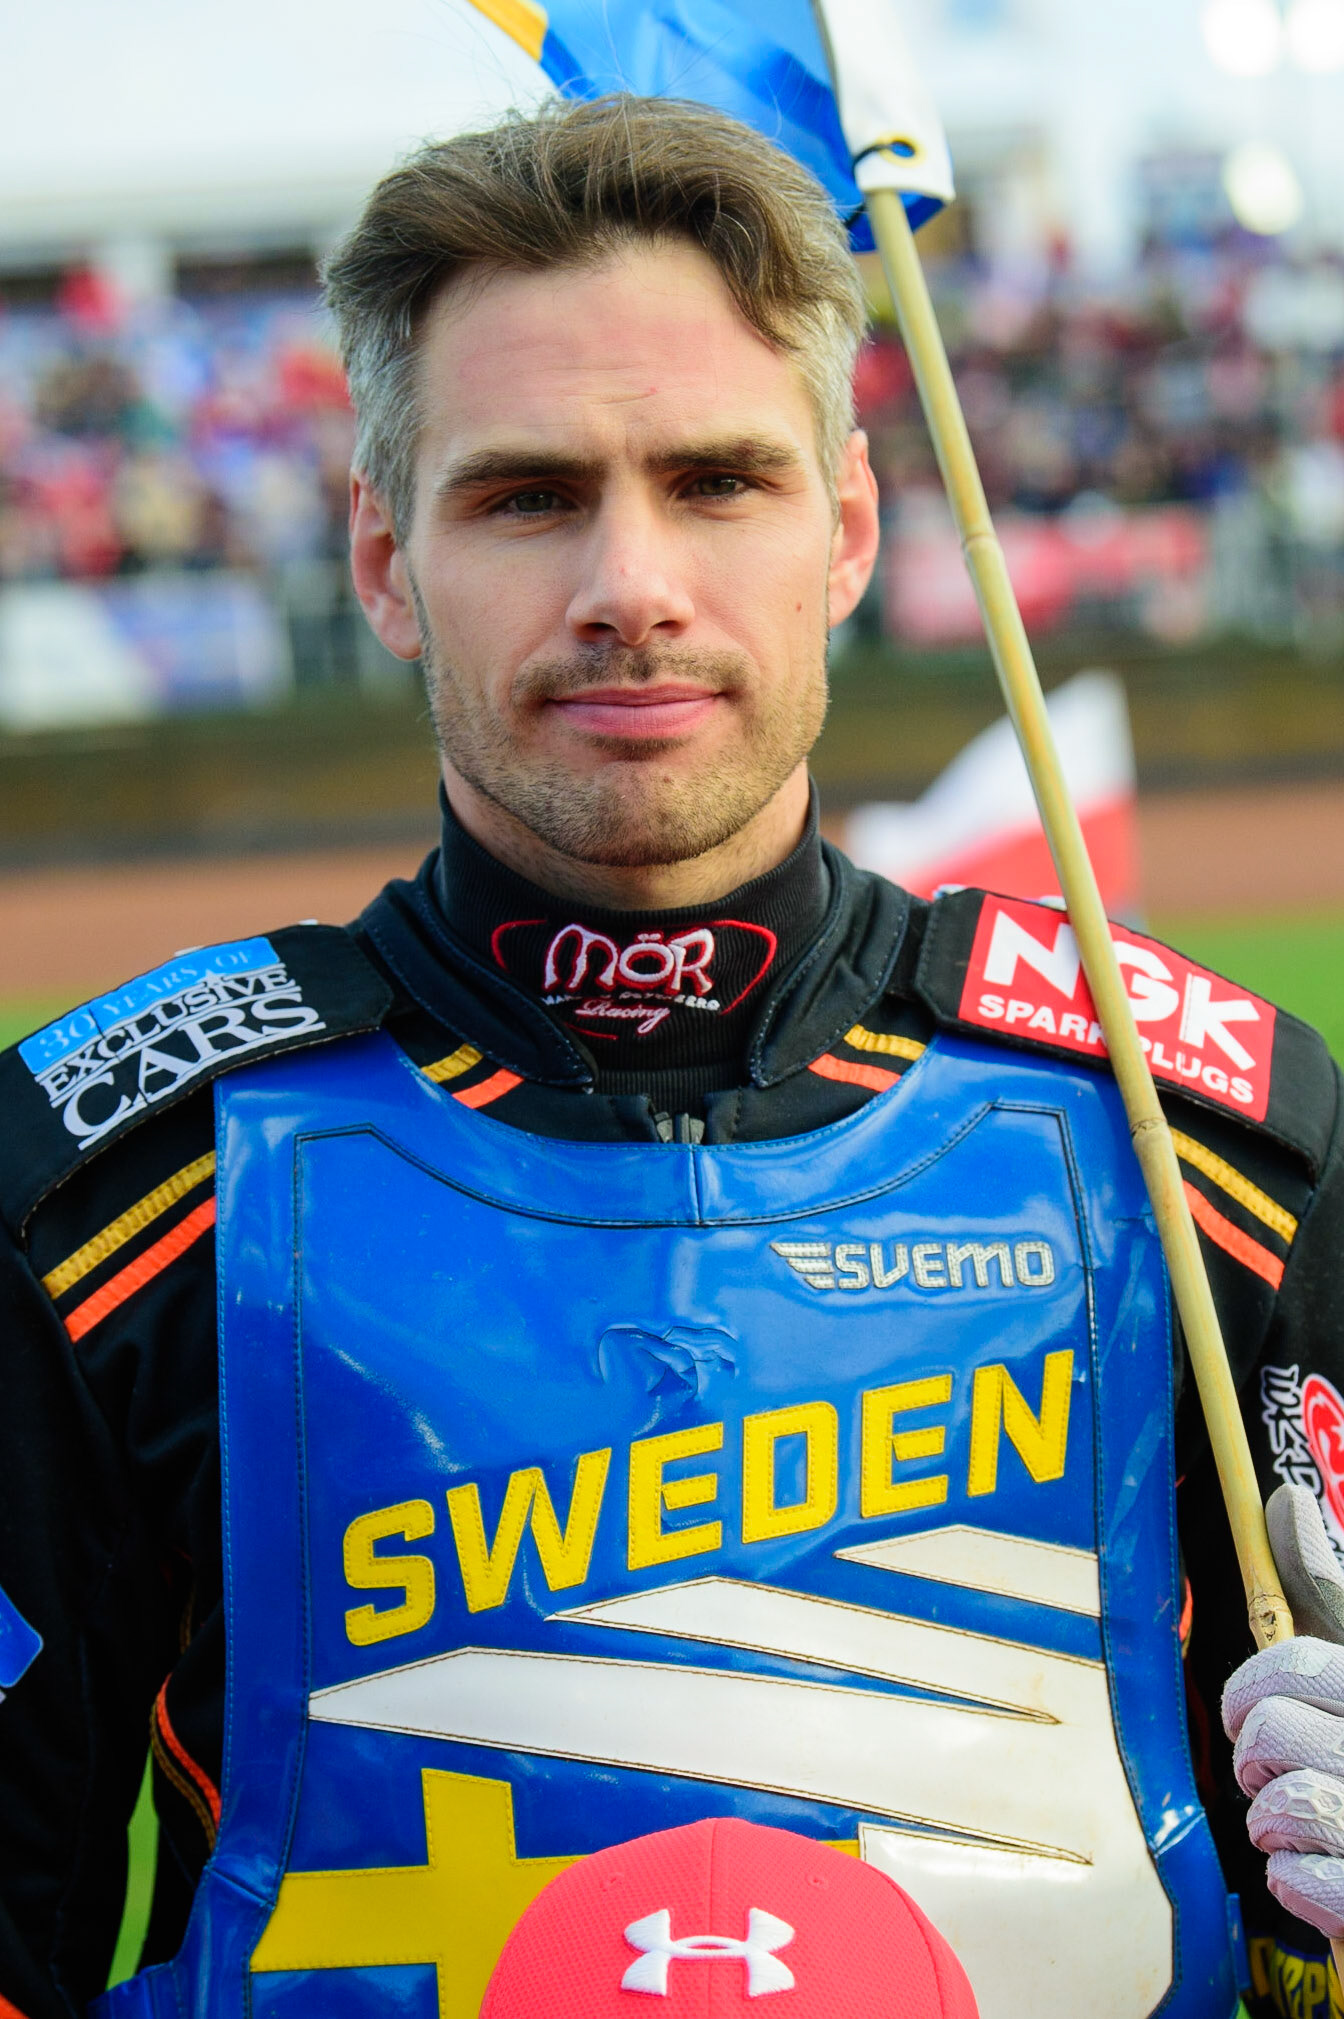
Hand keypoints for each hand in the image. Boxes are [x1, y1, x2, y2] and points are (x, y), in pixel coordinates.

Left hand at [1223, 1484, 1343, 1936]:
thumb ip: (1323, 1586)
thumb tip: (1286, 1496)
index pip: (1293, 1666)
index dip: (1247, 1690)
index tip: (1243, 1710)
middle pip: (1271, 1735)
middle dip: (1256, 1757)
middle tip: (1279, 1770)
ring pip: (1285, 1806)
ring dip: (1275, 1820)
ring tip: (1306, 1821)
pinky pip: (1300, 1882)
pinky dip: (1298, 1882)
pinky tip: (1327, 1874)